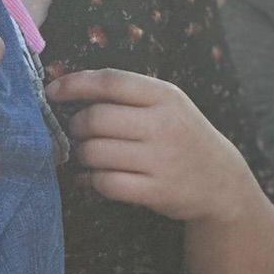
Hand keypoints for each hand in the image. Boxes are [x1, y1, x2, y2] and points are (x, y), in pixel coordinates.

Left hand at [47, 67, 259, 228]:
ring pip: (94, 153)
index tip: (52, 91)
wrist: (221, 180)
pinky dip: (92, 181)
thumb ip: (128, 95)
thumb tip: (65, 87)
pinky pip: (105, 183)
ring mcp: (161, 160)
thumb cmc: (182, 136)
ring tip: (92, 156)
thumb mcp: (168, 105)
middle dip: (77, 126)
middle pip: (95, 119)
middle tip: (80, 132)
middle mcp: (164, 125)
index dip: (75, 84)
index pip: (111, 81)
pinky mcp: (156, 191)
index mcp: (166, 96)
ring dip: (83, 155)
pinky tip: (96, 178)